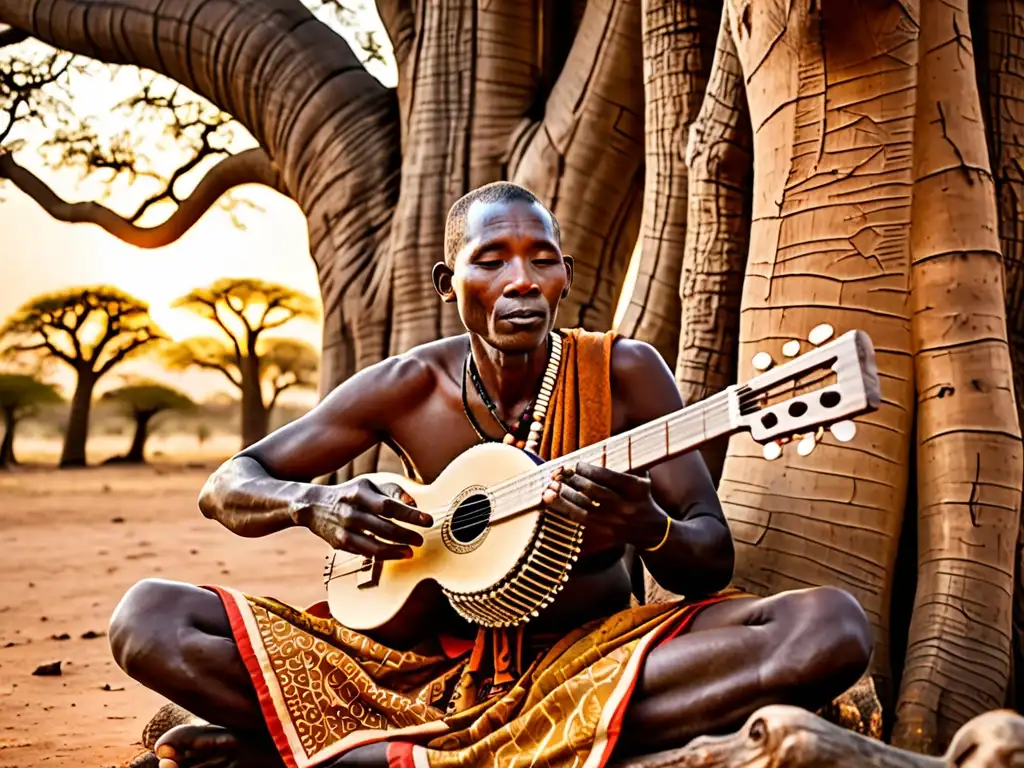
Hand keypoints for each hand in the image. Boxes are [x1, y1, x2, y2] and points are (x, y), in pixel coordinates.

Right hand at [304, 478, 432, 559]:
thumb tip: (414, 503)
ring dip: (396, 550)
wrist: (313, 505)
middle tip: (420, 540)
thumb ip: (392, 490)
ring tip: (410, 551)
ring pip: (374, 545)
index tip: (427, 521)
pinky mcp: (339, 543)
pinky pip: (365, 553)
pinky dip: (382, 555)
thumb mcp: (368, 485)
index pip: (389, 505)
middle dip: (406, 535)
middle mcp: (351, 511)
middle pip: (384, 527)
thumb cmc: (349, 494)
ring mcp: (344, 529)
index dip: (410, 514)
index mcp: (360, 493)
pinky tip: (395, 554)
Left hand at [541, 462, 666, 547]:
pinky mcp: (605, 532)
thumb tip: (610, 440)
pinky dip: (566, 510)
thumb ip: (626, 462)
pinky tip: (553, 503)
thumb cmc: (642, 497)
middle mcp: (625, 505)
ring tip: (549, 488)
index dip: (587, 470)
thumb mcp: (642, 477)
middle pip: (593, 491)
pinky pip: (581, 520)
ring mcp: (614, 521)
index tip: (574, 464)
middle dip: (573, 481)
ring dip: (564, 497)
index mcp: (635, 488)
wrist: (652, 531)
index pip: (607, 476)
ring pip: (584, 508)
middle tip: (557, 474)